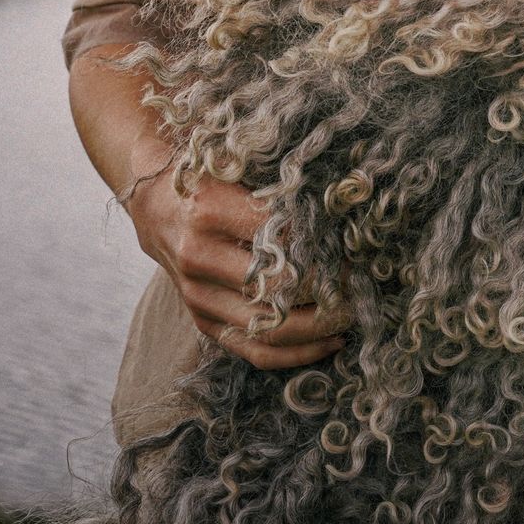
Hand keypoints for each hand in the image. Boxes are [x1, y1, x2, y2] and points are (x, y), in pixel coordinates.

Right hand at [123, 134, 347, 369]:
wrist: (159, 207)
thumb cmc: (216, 183)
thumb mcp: (244, 170)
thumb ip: (287, 190)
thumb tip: (349, 206)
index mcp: (212, 212)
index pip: (284, 239)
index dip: (326, 248)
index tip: (357, 251)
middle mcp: (200, 258)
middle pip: (279, 289)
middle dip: (330, 292)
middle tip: (364, 286)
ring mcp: (198, 297)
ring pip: (271, 328)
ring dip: (321, 327)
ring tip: (354, 314)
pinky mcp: (203, 322)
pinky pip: (255, 351)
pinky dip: (297, 354)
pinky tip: (331, 342)